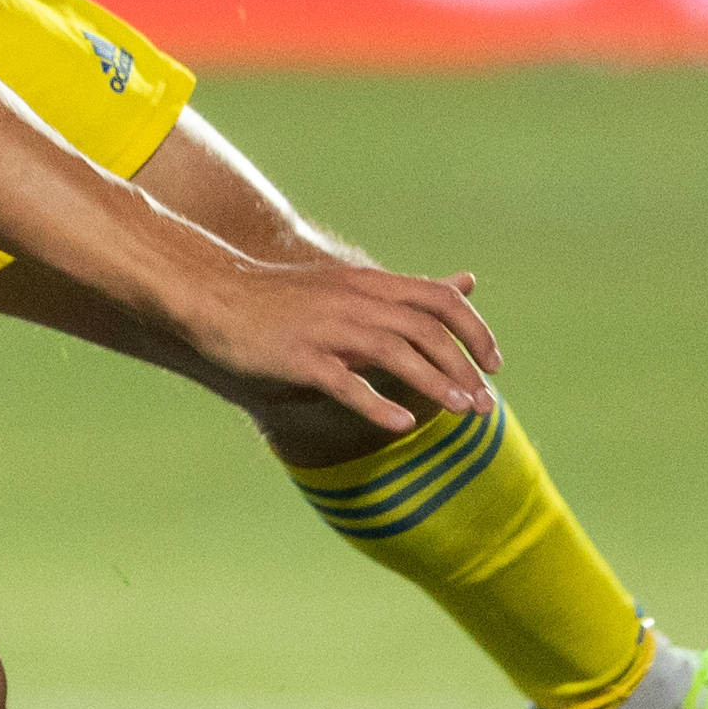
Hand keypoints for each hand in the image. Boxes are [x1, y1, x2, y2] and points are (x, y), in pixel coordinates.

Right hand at [176, 253, 502, 438]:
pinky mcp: (299, 356)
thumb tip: (465, 284)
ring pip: (395, 352)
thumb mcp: (351, 284)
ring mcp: (327, 327)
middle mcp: (355, 300)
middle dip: (463, 366)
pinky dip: (377, 404)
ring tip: (460, 411)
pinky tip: (403, 425)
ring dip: (434, 383)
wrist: (213, 295)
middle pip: (426, 328)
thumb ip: (407, 292)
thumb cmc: (283, 297)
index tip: (494, 363)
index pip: (439, 299)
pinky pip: (345, 381)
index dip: (474, 330)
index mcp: (369, 283)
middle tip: (483, 403)